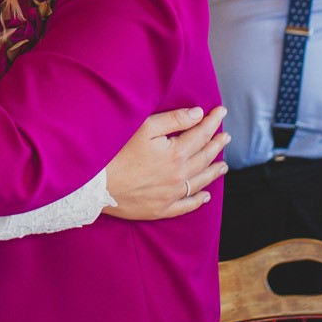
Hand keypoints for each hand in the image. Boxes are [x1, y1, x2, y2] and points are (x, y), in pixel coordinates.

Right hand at [105, 105, 228, 219]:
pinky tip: (206, 197)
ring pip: (200, 182)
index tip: (221, 112)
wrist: (96, 184)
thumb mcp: (145, 128)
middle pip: (204, 157)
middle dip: (217, 144)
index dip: (213, 122)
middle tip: (225, 137)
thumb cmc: (117, 151)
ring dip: (214, 172)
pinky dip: (198, 201)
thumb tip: (198, 114)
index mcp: (176, 153)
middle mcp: (178, 175)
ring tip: (224, 166)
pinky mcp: (160, 209)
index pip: (201, 134)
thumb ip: (174, 120)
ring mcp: (171, 195)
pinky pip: (186, 206)